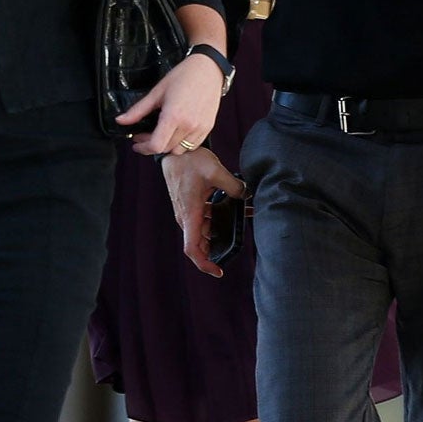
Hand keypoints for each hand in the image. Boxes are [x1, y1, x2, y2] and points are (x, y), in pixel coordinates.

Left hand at [122, 51, 224, 157]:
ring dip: (167, 146)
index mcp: (173, 116)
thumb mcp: (157, 92)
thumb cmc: (183, 76)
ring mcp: (200, 128)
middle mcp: (188, 126)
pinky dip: (181, 144)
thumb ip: (138, 110)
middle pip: (166, 149)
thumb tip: (120, 120)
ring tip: (160, 134)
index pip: (156, 145)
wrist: (208, 69)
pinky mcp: (207, 128)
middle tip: (144, 135)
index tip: (136, 144)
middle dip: (151, 146)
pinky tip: (175, 133)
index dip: (143, 148)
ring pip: (179, 150)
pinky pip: (192, 145)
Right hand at [160, 148, 246, 276]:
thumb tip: (247, 197)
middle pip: (199, 245)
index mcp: (190, 214)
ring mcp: (187, 213)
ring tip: (240, 223)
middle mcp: (186, 218)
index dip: (204, 264)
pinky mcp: (190, 207)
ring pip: (203, 233)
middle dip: (216, 250)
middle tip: (236, 249)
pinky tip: (232, 212)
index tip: (219, 271)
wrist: (174, 150)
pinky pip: (204, 221)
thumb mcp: (216, 172)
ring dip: (219, 233)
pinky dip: (216, 221)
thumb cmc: (190, 161)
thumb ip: (235, 187)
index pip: (192, 249)